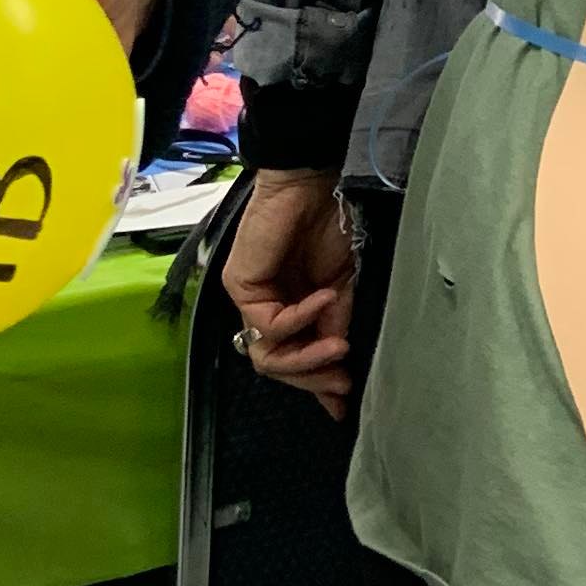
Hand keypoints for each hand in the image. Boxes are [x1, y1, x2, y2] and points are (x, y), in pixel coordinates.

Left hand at [222, 168, 358, 420]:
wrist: (316, 182)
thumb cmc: (331, 225)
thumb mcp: (342, 287)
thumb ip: (335, 327)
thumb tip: (343, 372)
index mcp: (289, 309)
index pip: (292, 361)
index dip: (316, 384)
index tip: (345, 402)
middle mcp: (264, 309)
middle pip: (276, 367)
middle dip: (313, 379)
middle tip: (343, 382)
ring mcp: (249, 299)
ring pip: (266, 357)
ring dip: (306, 360)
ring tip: (339, 349)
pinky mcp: (240, 286)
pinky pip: (269, 324)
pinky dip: (301, 319)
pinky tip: (325, 300)